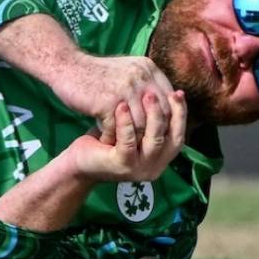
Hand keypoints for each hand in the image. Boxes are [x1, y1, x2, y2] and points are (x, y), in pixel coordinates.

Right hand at [49, 53, 175, 138]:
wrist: (67, 66)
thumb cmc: (95, 73)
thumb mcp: (127, 70)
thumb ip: (145, 84)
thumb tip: (161, 108)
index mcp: (148, 68)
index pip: (168, 99)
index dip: (166, 118)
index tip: (156, 132)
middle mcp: (141, 77)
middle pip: (158, 114)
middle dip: (150, 131)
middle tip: (142, 145)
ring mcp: (126, 89)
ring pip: (140, 125)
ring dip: (130, 138)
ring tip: (122, 145)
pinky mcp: (109, 102)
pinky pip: (117, 128)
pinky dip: (111, 137)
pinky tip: (104, 139)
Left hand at [67, 90, 187, 182]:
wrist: (77, 160)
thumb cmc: (104, 141)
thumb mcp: (131, 128)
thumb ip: (147, 116)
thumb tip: (165, 88)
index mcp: (160, 159)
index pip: (178, 135)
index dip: (181, 114)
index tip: (178, 93)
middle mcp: (154, 167)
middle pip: (173, 139)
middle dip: (172, 113)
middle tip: (167, 91)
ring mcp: (139, 169)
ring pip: (154, 140)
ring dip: (153, 116)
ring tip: (147, 94)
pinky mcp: (121, 165)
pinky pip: (128, 142)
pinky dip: (127, 123)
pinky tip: (123, 105)